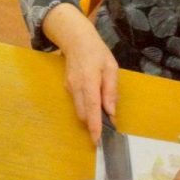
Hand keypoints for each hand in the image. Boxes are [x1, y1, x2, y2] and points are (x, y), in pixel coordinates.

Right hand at [42, 3, 118, 143]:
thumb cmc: (97, 52)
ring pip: (79, 110)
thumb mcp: (111, 67)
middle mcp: (76, 87)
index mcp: (89, 81)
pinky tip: (94, 101)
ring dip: (90, 116)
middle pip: (83, 113)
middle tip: (107, 128)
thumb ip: (111, 90)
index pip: (92, 107)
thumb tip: (111, 111)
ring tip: (102, 114)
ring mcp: (70, 87)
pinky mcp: (67, 87)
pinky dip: (86, 108)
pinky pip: (77, 102)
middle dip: (93, 124)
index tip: (97, 140)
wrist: (75, 40)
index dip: (95, 125)